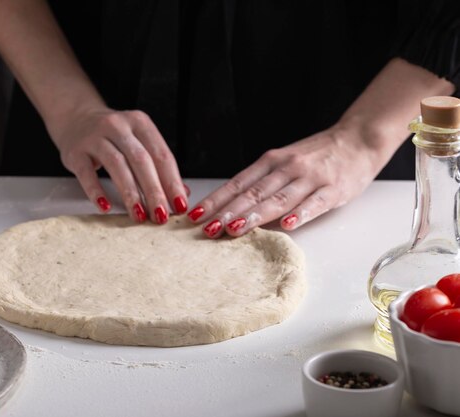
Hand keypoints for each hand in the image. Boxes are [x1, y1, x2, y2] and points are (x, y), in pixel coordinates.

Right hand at [54, 107, 187, 223]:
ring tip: (139, 215)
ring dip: (130, 193)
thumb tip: (182, 193)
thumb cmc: (112, 136)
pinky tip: (105, 206)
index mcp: (140, 123)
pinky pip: (87, 173)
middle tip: (161, 215)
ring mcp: (95, 137)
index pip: (161, 154)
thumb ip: (158, 165)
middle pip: (141, 160)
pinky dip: (96, 191)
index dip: (172, 182)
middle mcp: (118, 126)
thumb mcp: (137, 142)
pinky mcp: (76, 151)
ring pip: (117, 165)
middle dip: (154, 190)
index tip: (179, 205)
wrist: (76, 118)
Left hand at [187, 125, 381, 237]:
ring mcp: (310, 178)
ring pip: (278, 199)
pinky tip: (286, 226)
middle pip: (253, 192)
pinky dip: (300, 215)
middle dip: (228, 211)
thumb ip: (262, 181)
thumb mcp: (284, 161)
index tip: (197, 214)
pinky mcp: (333, 190)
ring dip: (254, 215)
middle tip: (208, 228)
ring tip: (234, 229)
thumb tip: (230, 204)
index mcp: (271, 160)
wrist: (358, 139)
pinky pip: (314, 203)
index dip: (217, 199)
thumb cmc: (316, 155)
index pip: (239, 182)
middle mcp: (287, 167)